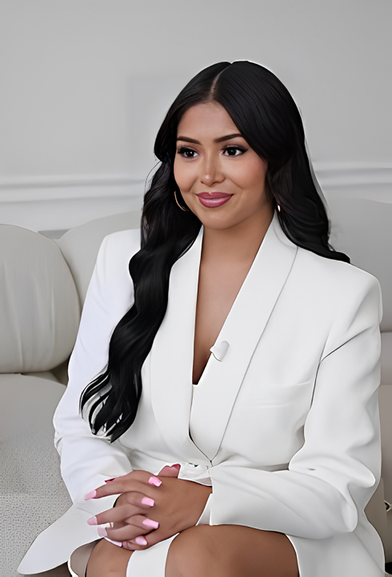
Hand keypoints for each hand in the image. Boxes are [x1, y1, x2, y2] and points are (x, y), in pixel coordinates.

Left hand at [85, 466, 210, 549]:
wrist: (207, 502)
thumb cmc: (188, 491)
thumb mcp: (168, 479)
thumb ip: (148, 478)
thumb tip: (128, 478)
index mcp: (154, 485)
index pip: (125, 483)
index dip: (107, 488)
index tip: (95, 492)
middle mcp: (155, 499)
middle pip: (123, 505)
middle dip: (104, 512)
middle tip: (92, 518)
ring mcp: (159, 516)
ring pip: (130, 524)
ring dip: (114, 529)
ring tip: (103, 532)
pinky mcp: (165, 531)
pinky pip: (144, 539)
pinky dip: (132, 542)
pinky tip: (122, 544)